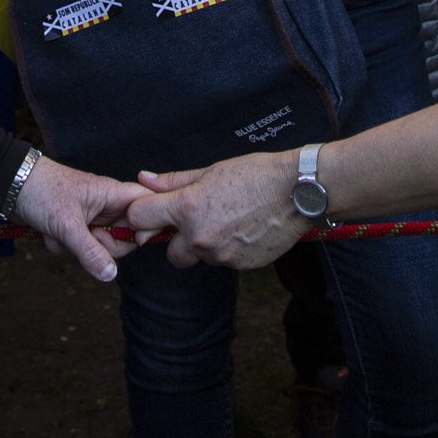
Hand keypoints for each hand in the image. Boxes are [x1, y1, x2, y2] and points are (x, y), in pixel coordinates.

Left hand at [14, 156, 141, 282]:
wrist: (10, 186)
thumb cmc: (42, 192)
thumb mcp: (67, 225)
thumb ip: (91, 251)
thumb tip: (110, 275)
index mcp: (113, 194)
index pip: (148, 205)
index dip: (150, 223)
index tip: (136, 239)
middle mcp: (106, 207)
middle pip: (126, 236)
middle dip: (103, 245)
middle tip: (86, 237)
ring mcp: (90, 218)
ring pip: (99, 247)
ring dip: (77, 247)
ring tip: (59, 231)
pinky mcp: (74, 228)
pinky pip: (80, 248)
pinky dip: (63, 245)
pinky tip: (48, 232)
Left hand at [125, 153, 309, 270]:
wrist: (297, 193)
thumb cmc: (255, 175)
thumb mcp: (211, 171)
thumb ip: (174, 181)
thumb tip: (144, 179)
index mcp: (188, 209)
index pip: (139, 218)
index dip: (141, 214)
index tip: (152, 212)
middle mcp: (200, 238)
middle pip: (169, 253)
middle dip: (178, 241)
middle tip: (198, 220)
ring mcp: (220, 256)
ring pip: (200, 257)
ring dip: (206, 245)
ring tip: (229, 220)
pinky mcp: (240, 267)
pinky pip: (223, 262)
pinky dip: (228, 250)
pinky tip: (244, 230)